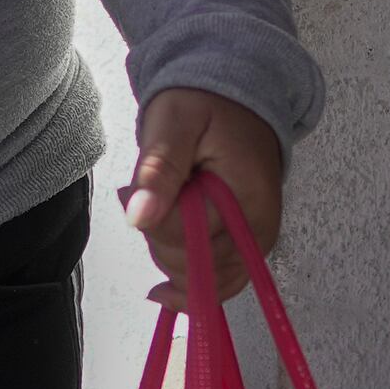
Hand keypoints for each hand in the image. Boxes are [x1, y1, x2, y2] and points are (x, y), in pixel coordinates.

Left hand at [122, 87, 287, 298]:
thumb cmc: (205, 105)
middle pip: (193, 265)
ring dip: (169, 254)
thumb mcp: (174, 123)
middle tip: (143, 195)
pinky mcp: (247, 247)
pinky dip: (189, 287)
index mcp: (246, 198)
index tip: (130, 190)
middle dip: (158, 237)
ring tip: (159, 207)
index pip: (184, 236)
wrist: (238, 98)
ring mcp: (255, 243)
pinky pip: (220, 284)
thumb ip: (159, 170)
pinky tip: (163, 290)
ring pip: (202, 281)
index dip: (151, 219)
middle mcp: (258, 230)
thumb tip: (139, 218)